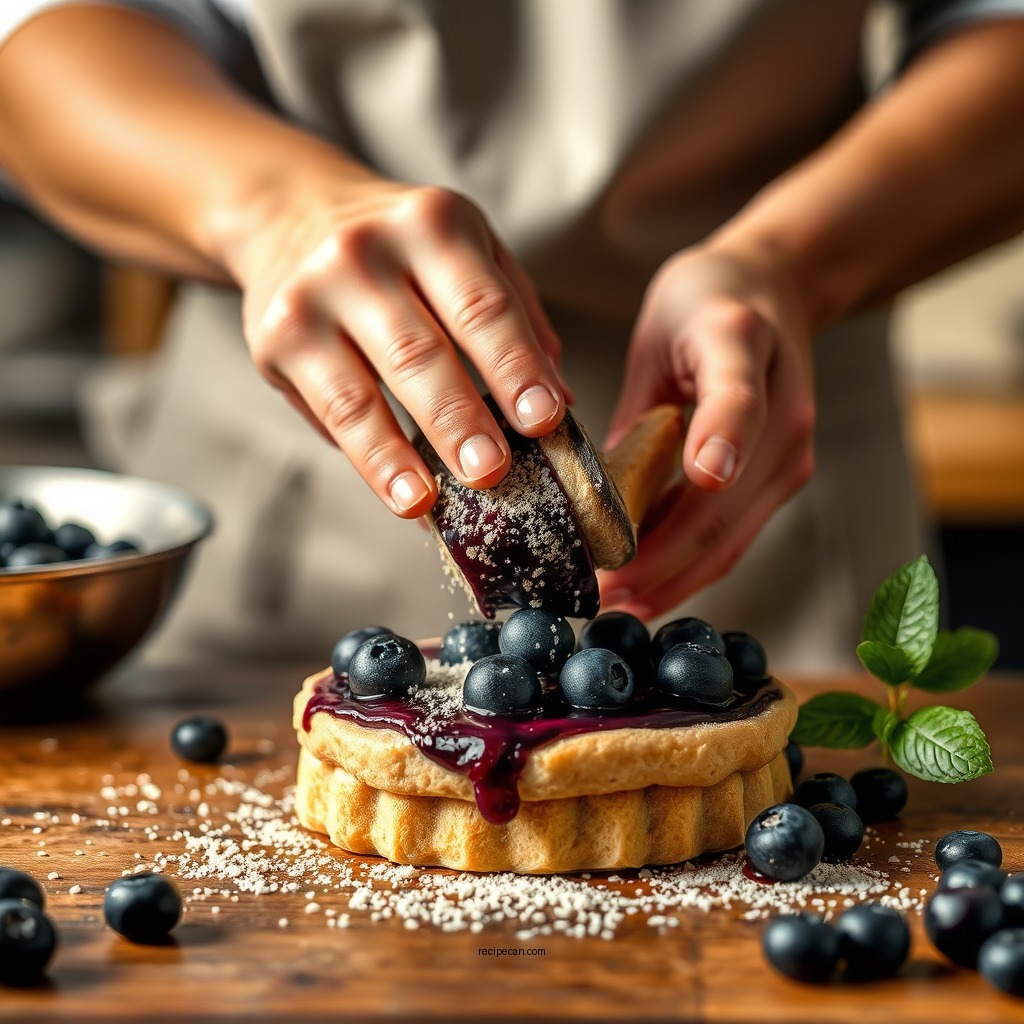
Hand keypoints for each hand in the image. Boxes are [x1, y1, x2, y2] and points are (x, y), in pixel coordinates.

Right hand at [227, 173, 567, 517]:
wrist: (292, 213)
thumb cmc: (402, 249)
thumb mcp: (468, 249)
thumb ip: (517, 317)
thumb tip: (560, 397)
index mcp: (432, 226)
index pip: (482, 305)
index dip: (515, 366)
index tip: (544, 419)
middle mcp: (365, 253)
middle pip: (420, 351)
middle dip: (458, 417)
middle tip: (491, 469)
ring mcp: (312, 297)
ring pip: (361, 392)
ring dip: (400, 454)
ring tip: (431, 500)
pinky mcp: (277, 340)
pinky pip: (331, 413)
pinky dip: (370, 460)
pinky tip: (401, 494)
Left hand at [599, 241, 815, 618]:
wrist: (777, 289)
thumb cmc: (705, 303)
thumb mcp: (657, 335)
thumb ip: (637, 412)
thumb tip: (597, 497)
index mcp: (741, 347)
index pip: (738, 399)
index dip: (720, 437)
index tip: (700, 476)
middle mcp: (783, 409)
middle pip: (724, 502)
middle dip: (661, 559)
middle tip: (603, 592)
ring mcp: (791, 452)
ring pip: (731, 536)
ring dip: (673, 578)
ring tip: (617, 605)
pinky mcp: (783, 479)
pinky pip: (734, 535)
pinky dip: (689, 567)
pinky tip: (648, 589)